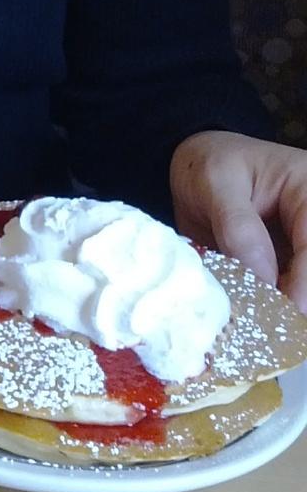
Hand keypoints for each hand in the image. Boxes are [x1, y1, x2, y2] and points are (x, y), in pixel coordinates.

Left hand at [170, 130, 306, 311]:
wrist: (195, 167)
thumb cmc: (207, 165)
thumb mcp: (216, 183)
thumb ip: (238, 227)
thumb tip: (262, 278)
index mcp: (306, 189)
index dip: (305, 281)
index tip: (291, 310)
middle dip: (298, 298)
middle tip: (271, 325)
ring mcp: (298, 245)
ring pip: (300, 284)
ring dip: (284, 307)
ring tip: (261, 326)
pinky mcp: (283, 265)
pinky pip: (283, 290)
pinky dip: (268, 308)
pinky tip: (252, 320)